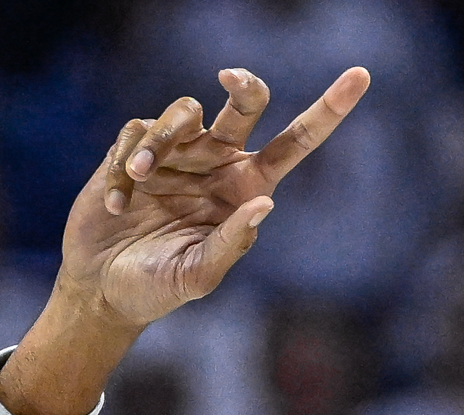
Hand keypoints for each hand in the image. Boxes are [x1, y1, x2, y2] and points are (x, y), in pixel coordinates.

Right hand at [0, 65, 369, 414]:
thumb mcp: (199, 275)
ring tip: (141, 177)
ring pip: (184, 111)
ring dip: (162, 140)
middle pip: (245, 104)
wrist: (102, 288)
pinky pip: (136, 133)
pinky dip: (125, 169)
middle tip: (231, 78)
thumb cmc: (157, 289)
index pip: (295, 143)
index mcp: (246, 189)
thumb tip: (265, 202)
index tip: (361, 76)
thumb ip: (232, 242)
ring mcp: (178, 151)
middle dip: (245, 85)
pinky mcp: (135, 147)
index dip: (328, 109)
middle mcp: (218, 163)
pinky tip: (117, 206)